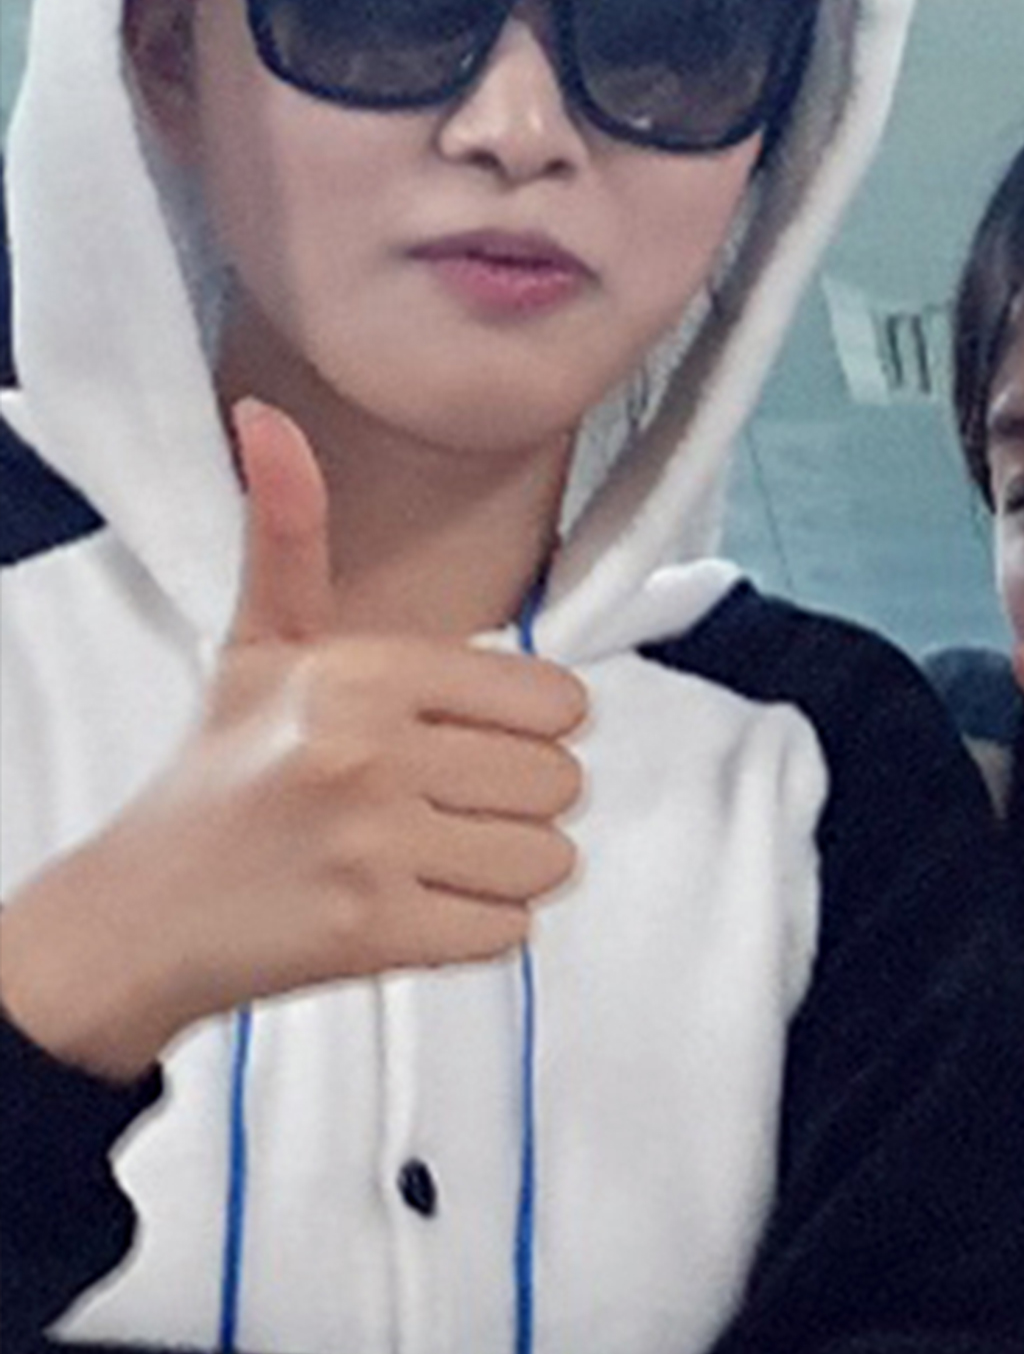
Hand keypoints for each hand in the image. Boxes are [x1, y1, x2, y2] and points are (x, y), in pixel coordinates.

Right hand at [0, 401, 586, 1082]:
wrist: (135, 914)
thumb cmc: (222, 771)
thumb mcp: (262, 644)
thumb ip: (288, 531)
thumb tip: (265, 417)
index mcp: (362, 673)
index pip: (556, 702)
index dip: (522, 729)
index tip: (456, 741)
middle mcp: (370, 753)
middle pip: (560, 782)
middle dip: (512, 802)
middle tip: (432, 806)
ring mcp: (374, 849)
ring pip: (548, 859)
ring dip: (502, 869)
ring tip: (424, 855)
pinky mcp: (376, 936)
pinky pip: (509, 932)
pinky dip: (473, 929)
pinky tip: (409, 907)